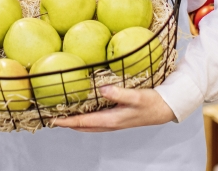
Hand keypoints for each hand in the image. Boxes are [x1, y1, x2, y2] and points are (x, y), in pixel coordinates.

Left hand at [52, 86, 174, 131]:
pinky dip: (85, 119)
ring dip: (76, 122)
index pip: (84, 123)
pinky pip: (96, 121)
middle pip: (83, 127)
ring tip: (63, 116)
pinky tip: (83, 111)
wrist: (165, 109)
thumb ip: (119, 93)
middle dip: (67, 123)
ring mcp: (113, 122)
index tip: (53, 120)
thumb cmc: (152, 103)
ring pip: (89, 126)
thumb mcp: (136, 96)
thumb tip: (102, 89)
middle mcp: (110, 123)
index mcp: (112, 120)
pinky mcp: (117, 118)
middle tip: (52, 118)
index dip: (67, 121)